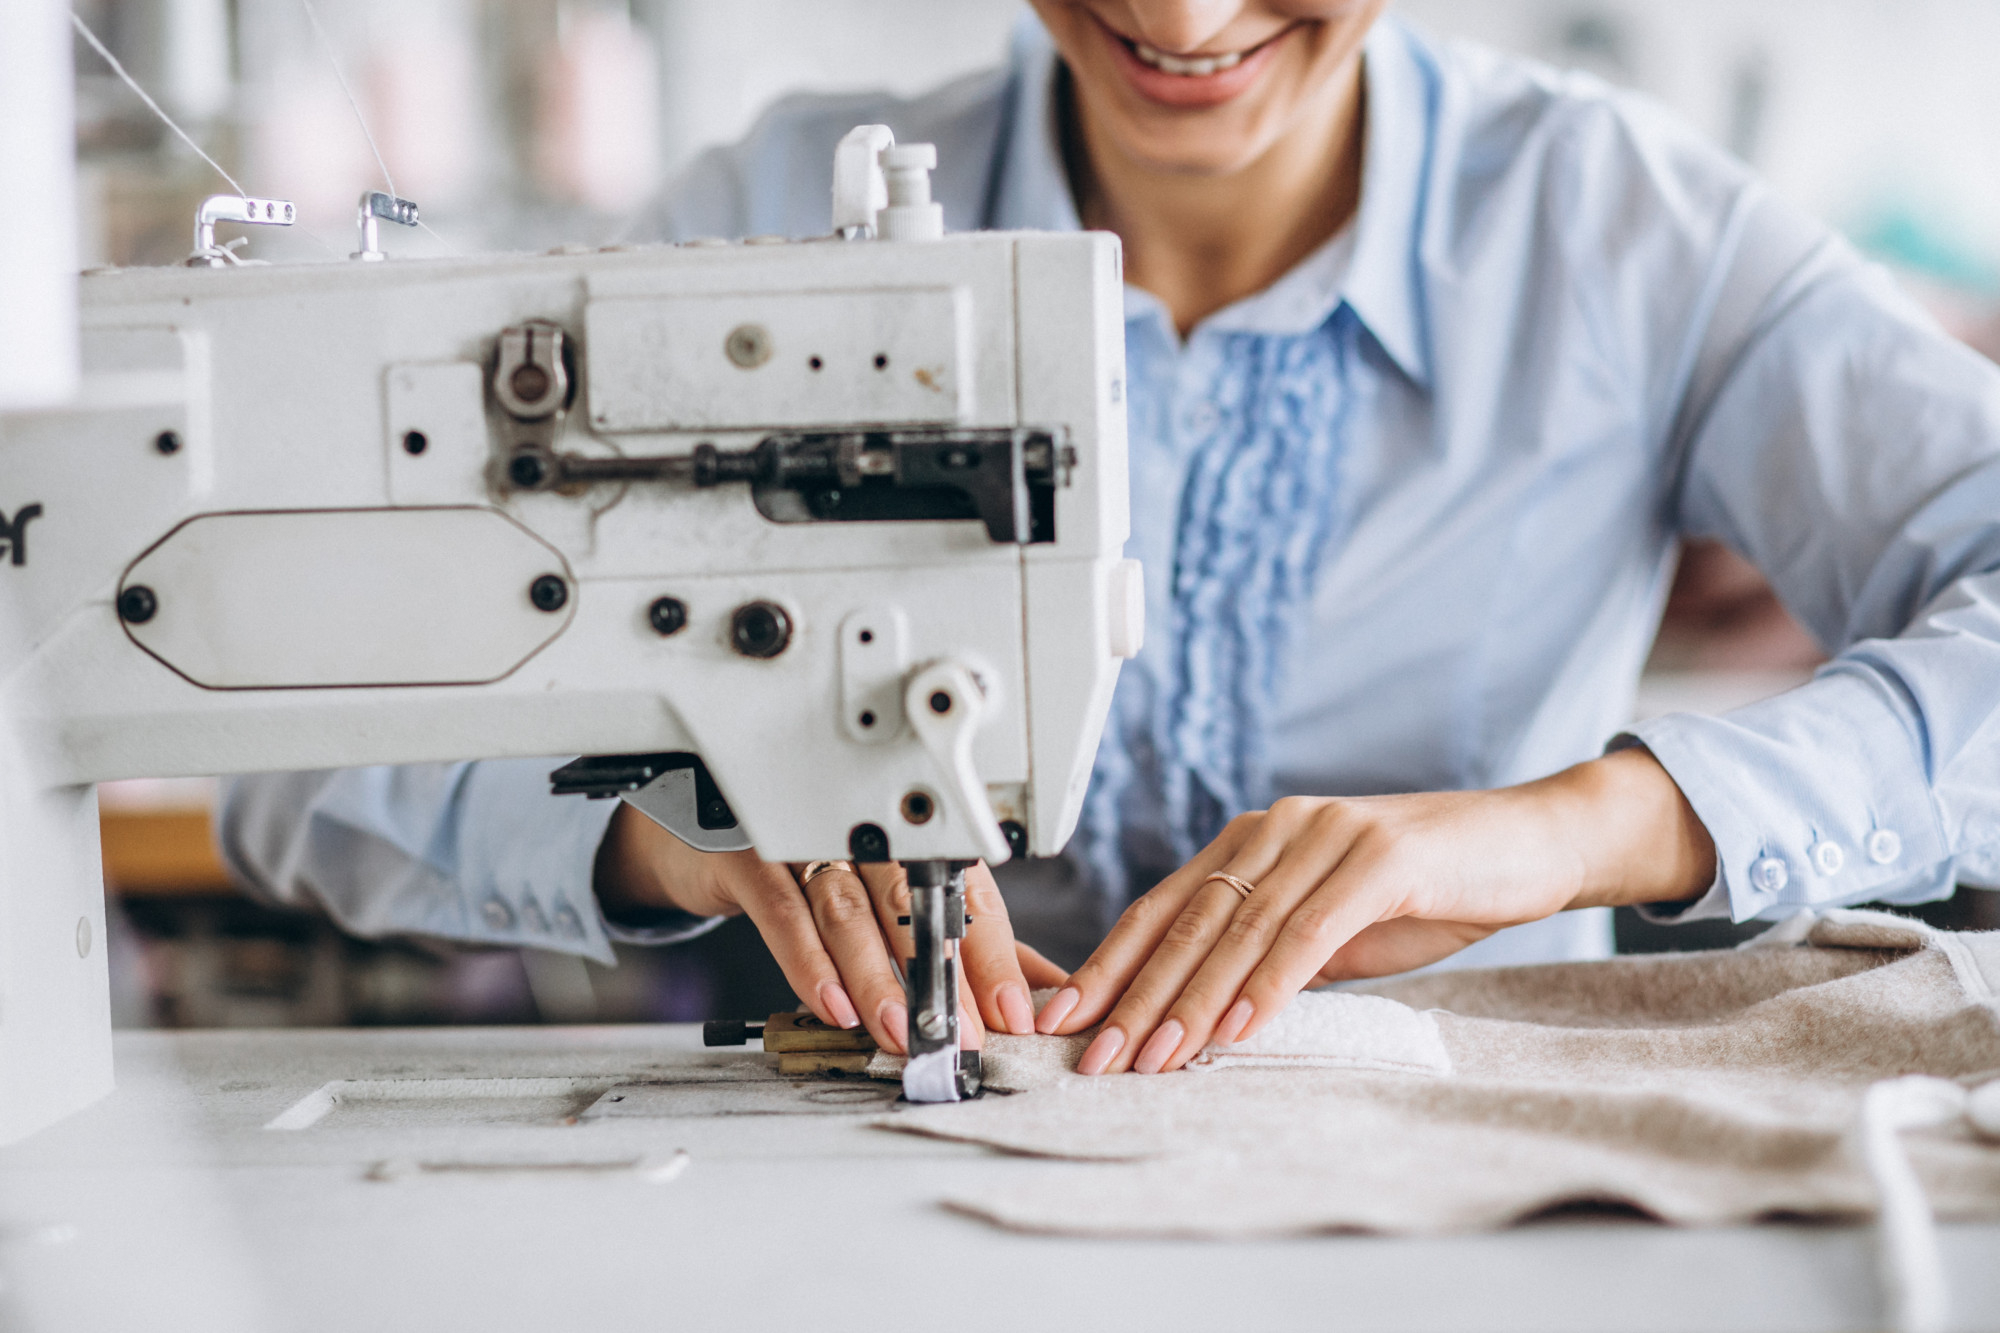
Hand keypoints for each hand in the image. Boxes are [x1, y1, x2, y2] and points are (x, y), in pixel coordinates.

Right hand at [595, 805, 1066, 1052]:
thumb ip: (974, 945)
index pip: (968, 895)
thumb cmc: (812, 871)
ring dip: (878, 978)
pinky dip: (811, 963)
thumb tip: (1053, 991)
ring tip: (902, 1030)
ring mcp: (803, 838)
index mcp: (910, 839)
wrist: (702, 837)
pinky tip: (834, 1006)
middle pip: (914, 904)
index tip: (1015, 1013)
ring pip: (851, 912)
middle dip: (944, 977)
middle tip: (963, 1036)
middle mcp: (862, 832)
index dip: (992, 956)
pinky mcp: (749, 854)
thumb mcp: (899, 903)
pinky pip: (784, 912)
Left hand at [1034, 747, 1715, 1074]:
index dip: (1110, 963)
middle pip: (1189, 922)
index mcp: (1254, 839)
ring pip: (1239, 929)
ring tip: (1152, 1058)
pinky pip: (1308, 931)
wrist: (1529, 843)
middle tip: (1094, 1057)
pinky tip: (1236, 1028)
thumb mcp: (1332, 927)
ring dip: (1190, 1001)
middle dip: (1135, 997)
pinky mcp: (1380, 858)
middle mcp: (1277, 827)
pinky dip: (1267, 984)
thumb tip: (1202, 1015)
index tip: (1065, 1019)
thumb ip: (1269, 955)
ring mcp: (1327, 836)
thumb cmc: (1429, 888)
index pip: (1163, 906)